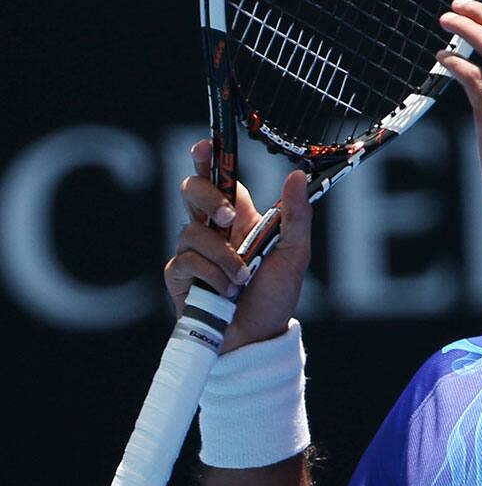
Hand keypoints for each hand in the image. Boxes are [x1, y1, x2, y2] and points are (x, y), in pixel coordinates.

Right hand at [164, 139, 312, 352]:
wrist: (258, 339)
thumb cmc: (276, 296)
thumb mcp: (294, 254)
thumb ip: (296, 216)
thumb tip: (297, 175)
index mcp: (241, 218)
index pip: (220, 179)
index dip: (207, 159)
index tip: (205, 146)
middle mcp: (213, 230)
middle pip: (192, 192)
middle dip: (208, 199)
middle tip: (229, 218)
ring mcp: (194, 252)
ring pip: (192, 232)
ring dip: (223, 257)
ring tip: (242, 279)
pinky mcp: (180, 276)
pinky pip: (188, 262)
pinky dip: (213, 277)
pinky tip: (226, 292)